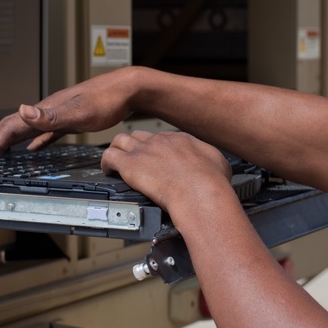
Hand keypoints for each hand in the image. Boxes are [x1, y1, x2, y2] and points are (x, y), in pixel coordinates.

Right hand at [0, 68, 140, 165]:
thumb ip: (50, 115)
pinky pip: (46, 133)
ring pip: (27, 129)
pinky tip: (34, 148)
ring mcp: (59, 115)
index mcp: (46, 110)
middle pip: (13, 126)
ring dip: (9, 141)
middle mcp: (48, 111)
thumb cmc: (108, 99)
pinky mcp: (71, 120)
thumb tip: (21, 110)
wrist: (128, 89)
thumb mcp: (79, 111)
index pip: (12, 127)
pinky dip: (36, 141)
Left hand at [101, 130, 232, 213]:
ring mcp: (144, 151)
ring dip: (117, 150)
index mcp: (181, 139)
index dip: (157, 148)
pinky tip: (108, 171)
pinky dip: (106, 163)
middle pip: (140, 135)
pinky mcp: (130, 164)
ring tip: (115, 162)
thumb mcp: (220, 163)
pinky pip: (109, 156)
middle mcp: (161, 141)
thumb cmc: (213, 183)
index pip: (162, 137)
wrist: (201, 192)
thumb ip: (210, 158)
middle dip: (135, 146)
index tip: (156, 158)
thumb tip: (213, 162)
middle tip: (134, 159)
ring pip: (120, 140)